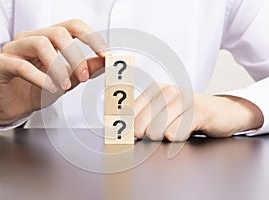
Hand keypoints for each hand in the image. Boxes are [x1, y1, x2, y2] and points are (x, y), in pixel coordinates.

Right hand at [0, 19, 107, 125]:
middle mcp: (31, 38)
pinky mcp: (1, 64)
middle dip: (76, 56)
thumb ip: (84, 69)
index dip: (91, 37)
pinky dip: (41, 78)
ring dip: (58, 67)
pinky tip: (49, 88)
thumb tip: (104, 61)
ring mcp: (14, 49)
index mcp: (48, 39)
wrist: (12, 106)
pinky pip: (21, 65)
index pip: (73, 26)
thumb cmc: (35, 90)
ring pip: (40, 44)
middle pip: (58, 33)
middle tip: (84, 77)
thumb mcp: (66, 80)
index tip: (105, 54)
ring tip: (64, 86)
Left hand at [134, 83, 263, 140]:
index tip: (128, 138)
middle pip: (141, 124)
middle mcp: (167, 92)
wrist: (225, 112)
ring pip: (156, 129)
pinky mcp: (198, 110)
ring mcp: (183, 99)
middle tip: (160, 134)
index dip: (128, 130)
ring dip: (163, 137)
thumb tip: (124, 133)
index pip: (130, 114)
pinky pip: (176, 131)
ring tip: (174, 131)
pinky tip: (182, 132)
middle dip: (146, 136)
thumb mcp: (165, 114)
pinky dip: (176, 137)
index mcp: (155, 90)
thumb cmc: (191, 115)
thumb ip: (144, 120)